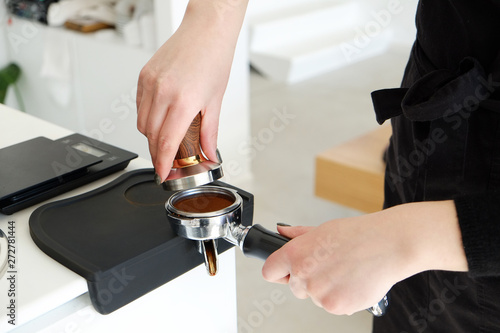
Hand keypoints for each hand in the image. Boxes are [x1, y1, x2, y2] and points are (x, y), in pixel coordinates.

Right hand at [136, 0, 247, 180]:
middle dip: (157, 154)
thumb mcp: (216, 101)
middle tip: (166, 162)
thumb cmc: (214, 60)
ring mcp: (150, 83)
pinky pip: (139, 106)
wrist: (205, 31)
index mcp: (183, 101)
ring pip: (142, 123)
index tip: (162, 174)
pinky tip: (160, 119)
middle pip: (151, 136)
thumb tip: (209, 153)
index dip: (162, 163)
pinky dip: (147, 118)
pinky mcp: (143, 76)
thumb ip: (210, 132)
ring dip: (152, 137)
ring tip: (166, 140)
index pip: (166, 142)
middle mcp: (162, 92)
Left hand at [262, 201, 467, 314]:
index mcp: (296, 254)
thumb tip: (281, 232)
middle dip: (307, 279)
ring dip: (325, 289)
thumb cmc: (358, 235)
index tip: (285, 271)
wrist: (388, 245)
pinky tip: (352, 281)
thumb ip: (298, 236)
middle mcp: (304, 275)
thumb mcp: (322, 229)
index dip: (278, 271)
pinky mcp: (336, 306)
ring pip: (314, 297)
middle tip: (328, 266)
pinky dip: (340, 298)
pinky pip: (331, 306)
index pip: (269, 271)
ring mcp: (319, 294)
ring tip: (344, 271)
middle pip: (294, 287)